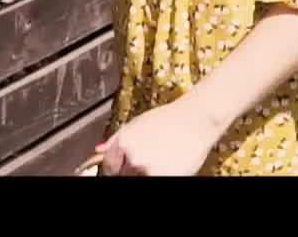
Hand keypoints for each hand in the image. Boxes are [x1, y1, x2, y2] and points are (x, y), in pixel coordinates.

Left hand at [93, 98, 224, 175]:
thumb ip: (117, 139)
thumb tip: (100, 150)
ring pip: (140, 177)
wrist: (197, 120)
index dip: (116, 166)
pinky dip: (161, 173)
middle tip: (150, 156)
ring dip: (146, 171)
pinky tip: (169, 162)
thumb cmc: (171, 118)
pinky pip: (155, 178)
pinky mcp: (163, 178)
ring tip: (162, 156)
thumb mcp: (138, 123)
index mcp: (123, 141)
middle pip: (123, 174)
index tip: (121, 166)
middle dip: (131, 168)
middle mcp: (132, 157)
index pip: (108, 166)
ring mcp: (147, 170)